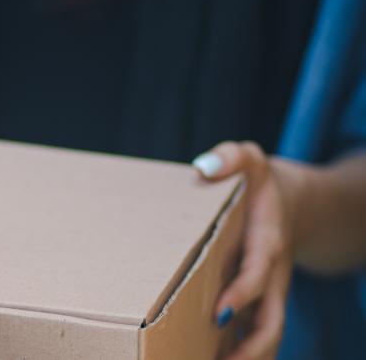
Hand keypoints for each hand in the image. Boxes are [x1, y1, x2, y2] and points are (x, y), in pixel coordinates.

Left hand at [193, 142, 309, 359]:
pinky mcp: (260, 301)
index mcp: (267, 242)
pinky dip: (239, 351)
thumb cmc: (260, 183)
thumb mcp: (249, 159)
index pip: (258, 273)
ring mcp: (268, 293)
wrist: (295, 203)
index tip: (220, 312)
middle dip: (251, 347)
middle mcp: (271, 275)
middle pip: (271, 321)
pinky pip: (254, 333)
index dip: (243, 293)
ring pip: (266, 335)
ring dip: (247, 357)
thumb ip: (230, 158)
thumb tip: (203, 167)